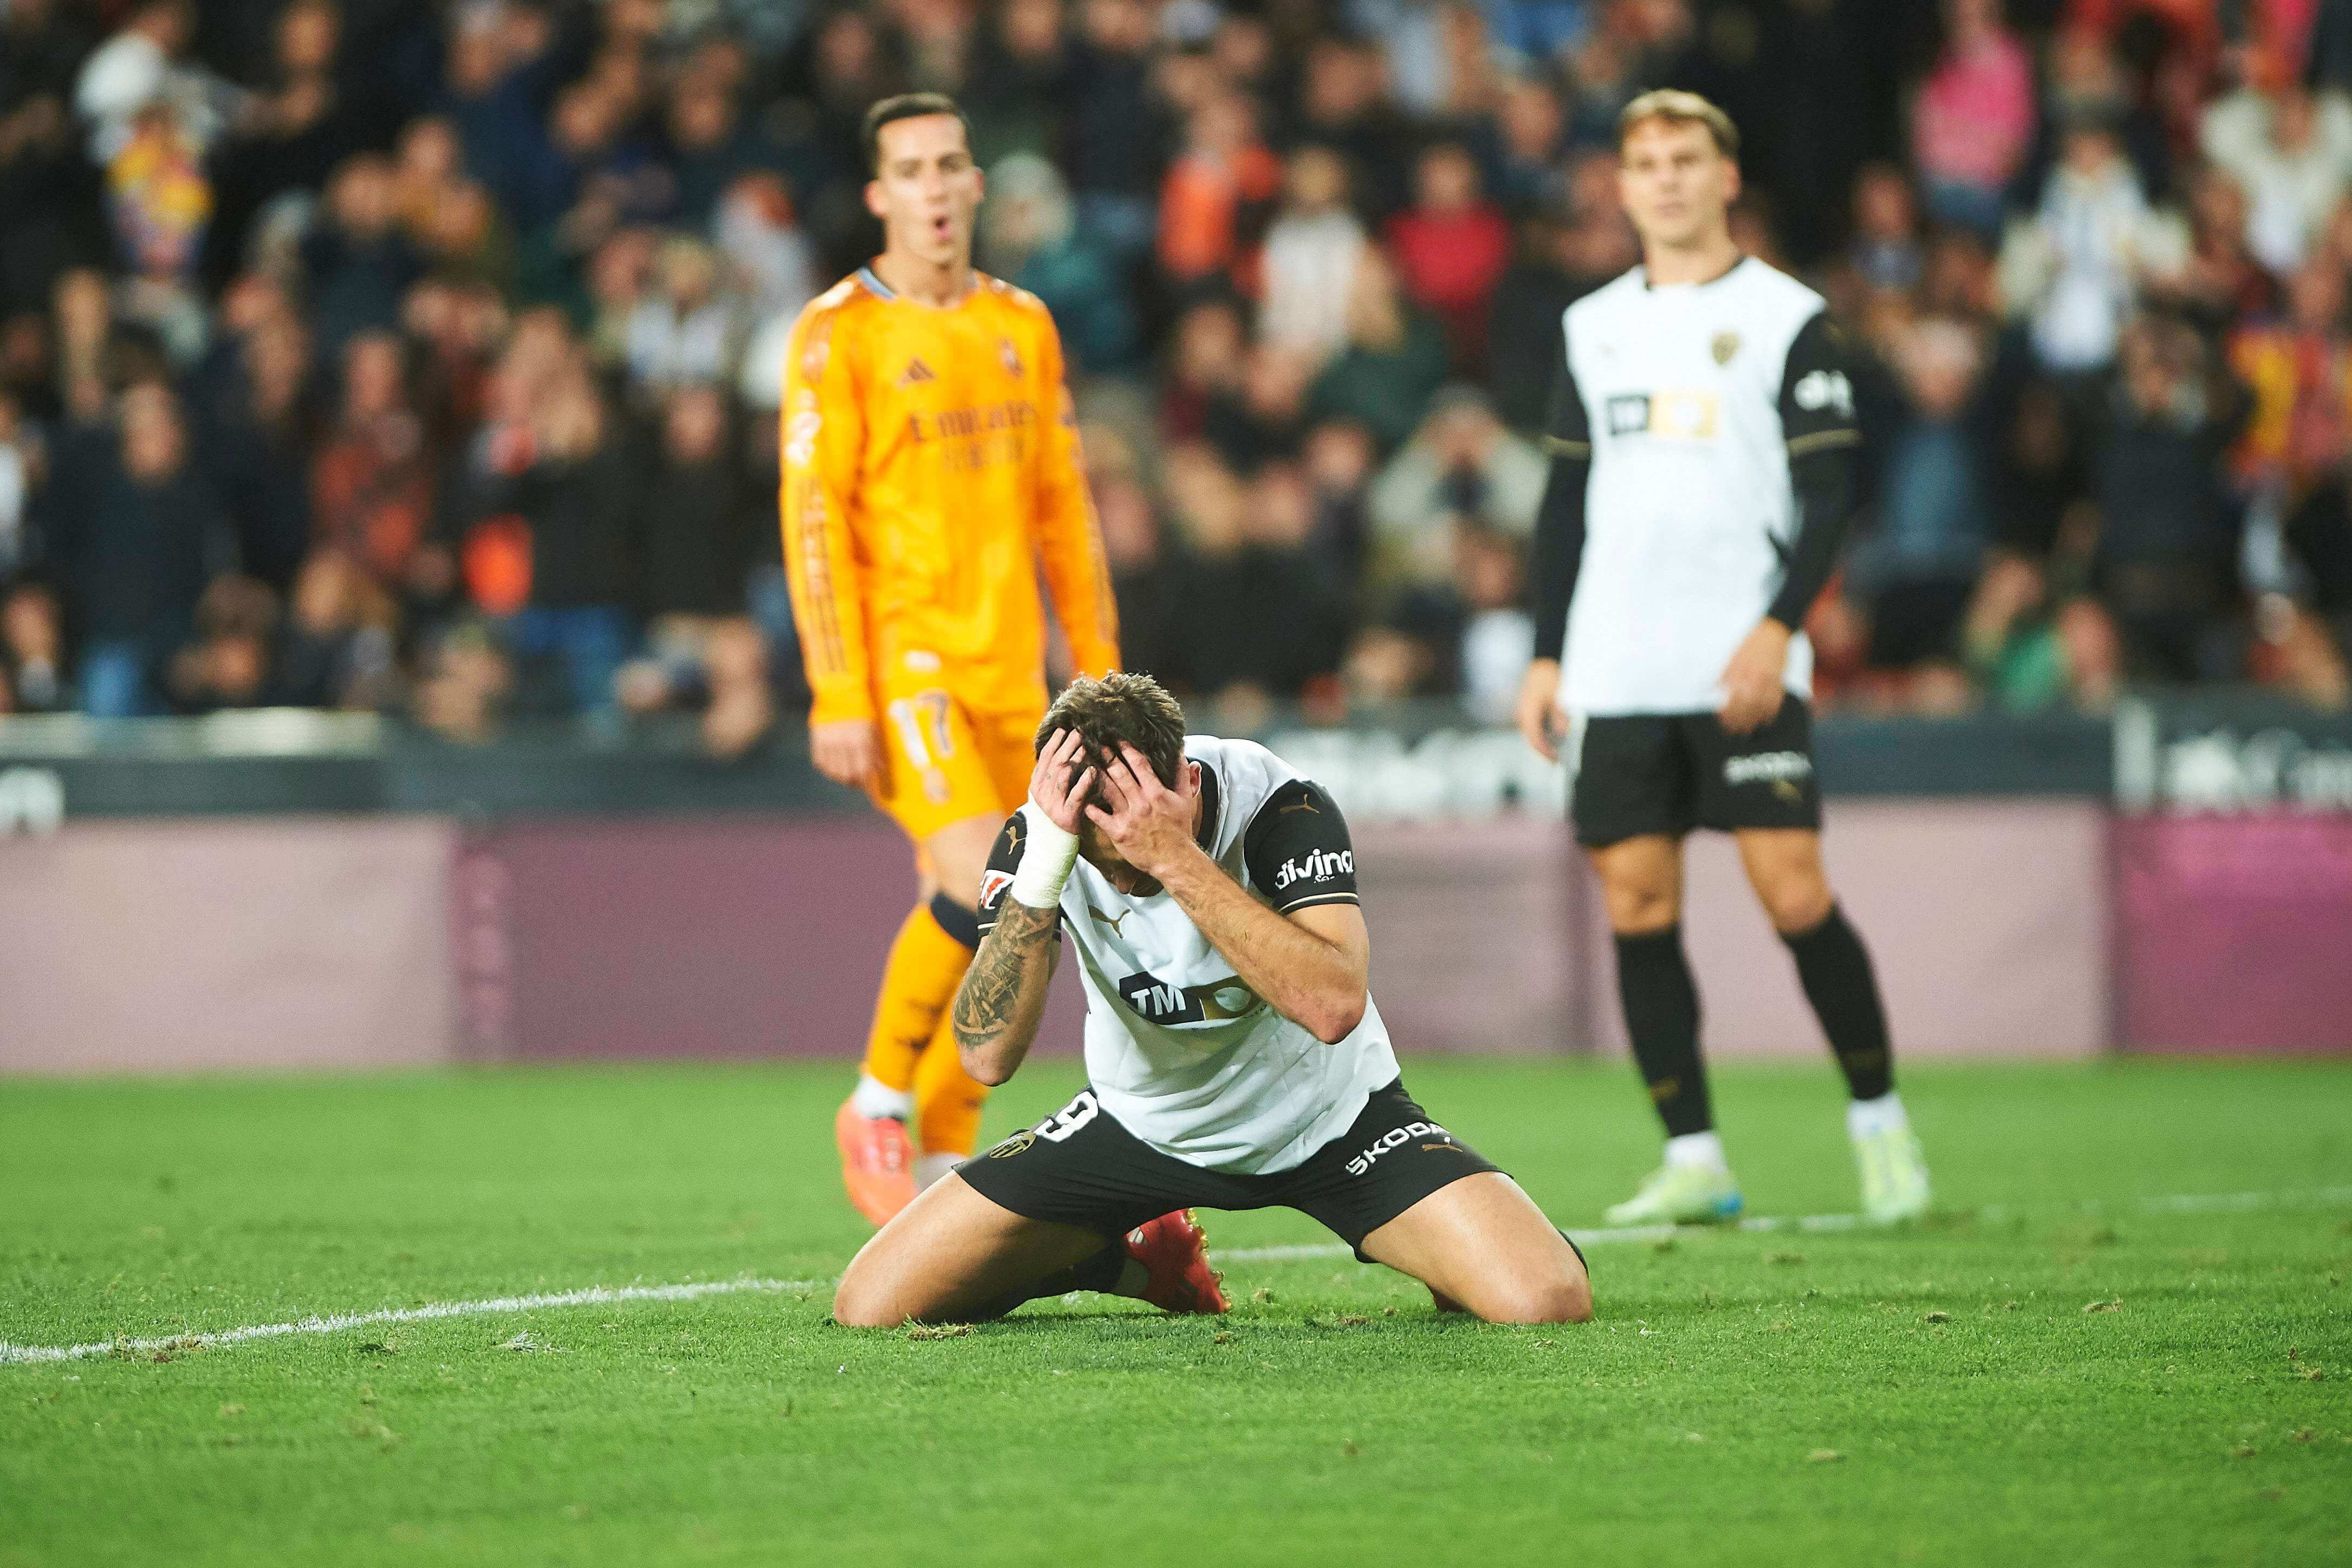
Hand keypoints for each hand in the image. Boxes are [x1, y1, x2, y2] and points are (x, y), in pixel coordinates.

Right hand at [810, 718, 880, 787]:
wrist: (839, 693)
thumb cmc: (862, 711)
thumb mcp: (873, 729)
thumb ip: (876, 750)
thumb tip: (880, 770)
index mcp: (861, 740)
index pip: (862, 771)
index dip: (866, 782)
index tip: (868, 784)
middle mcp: (844, 743)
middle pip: (847, 776)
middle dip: (853, 782)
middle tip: (857, 780)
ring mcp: (829, 742)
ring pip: (833, 772)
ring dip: (840, 776)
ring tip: (845, 772)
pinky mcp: (817, 740)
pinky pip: (820, 763)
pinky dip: (827, 767)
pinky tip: (833, 764)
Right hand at [1026, 727, 1097, 835]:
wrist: (1052, 842)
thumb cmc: (1056, 811)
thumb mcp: (1049, 791)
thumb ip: (1052, 772)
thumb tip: (1061, 746)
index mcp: (1036, 784)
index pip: (1045, 758)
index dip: (1054, 742)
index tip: (1064, 729)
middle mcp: (1042, 793)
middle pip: (1055, 763)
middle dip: (1067, 746)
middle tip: (1079, 732)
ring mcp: (1052, 804)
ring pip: (1063, 776)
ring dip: (1075, 759)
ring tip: (1086, 747)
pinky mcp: (1066, 815)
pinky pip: (1076, 795)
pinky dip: (1084, 781)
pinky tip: (1093, 771)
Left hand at [1085, 743, 1197, 877]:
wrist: (1174, 860)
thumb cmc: (1179, 831)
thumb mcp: (1185, 801)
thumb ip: (1183, 776)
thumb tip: (1183, 755)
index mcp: (1156, 792)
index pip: (1139, 764)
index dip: (1127, 749)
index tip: (1117, 739)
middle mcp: (1141, 802)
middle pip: (1119, 773)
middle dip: (1106, 756)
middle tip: (1093, 743)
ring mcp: (1128, 817)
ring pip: (1107, 790)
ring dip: (1095, 775)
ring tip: (1083, 763)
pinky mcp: (1118, 833)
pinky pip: (1099, 816)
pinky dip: (1089, 805)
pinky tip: (1080, 795)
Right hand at [1516, 658, 1567, 760]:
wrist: (1541, 664)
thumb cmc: (1547, 678)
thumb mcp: (1557, 696)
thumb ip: (1558, 716)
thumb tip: (1562, 732)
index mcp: (1528, 712)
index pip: (1534, 739)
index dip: (1545, 751)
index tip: (1555, 759)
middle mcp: (1523, 715)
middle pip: (1533, 738)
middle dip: (1546, 749)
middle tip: (1559, 758)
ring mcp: (1525, 713)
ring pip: (1534, 733)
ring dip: (1546, 741)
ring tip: (1559, 747)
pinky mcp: (1529, 711)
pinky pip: (1536, 726)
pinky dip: (1545, 732)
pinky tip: (1555, 734)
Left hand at [1717, 619, 1791, 734]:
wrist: (1773, 631)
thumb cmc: (1750, 643)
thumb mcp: (1732, 656)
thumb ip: (1724, 674)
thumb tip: (1714, 689)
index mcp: (1739, 670)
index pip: (1732, 697)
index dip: (1728, 712)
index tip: (1724, 721)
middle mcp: (1754, 675)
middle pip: (1747, 705)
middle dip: (1741, 720)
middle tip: (1737, 730)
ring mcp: (1769, 678)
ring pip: (1762, 705)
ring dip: (1755, 719)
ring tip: (1750, 728)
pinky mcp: (1780, 678)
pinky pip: (1777, 699)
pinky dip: (1772, 711)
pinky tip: (1766, 719)